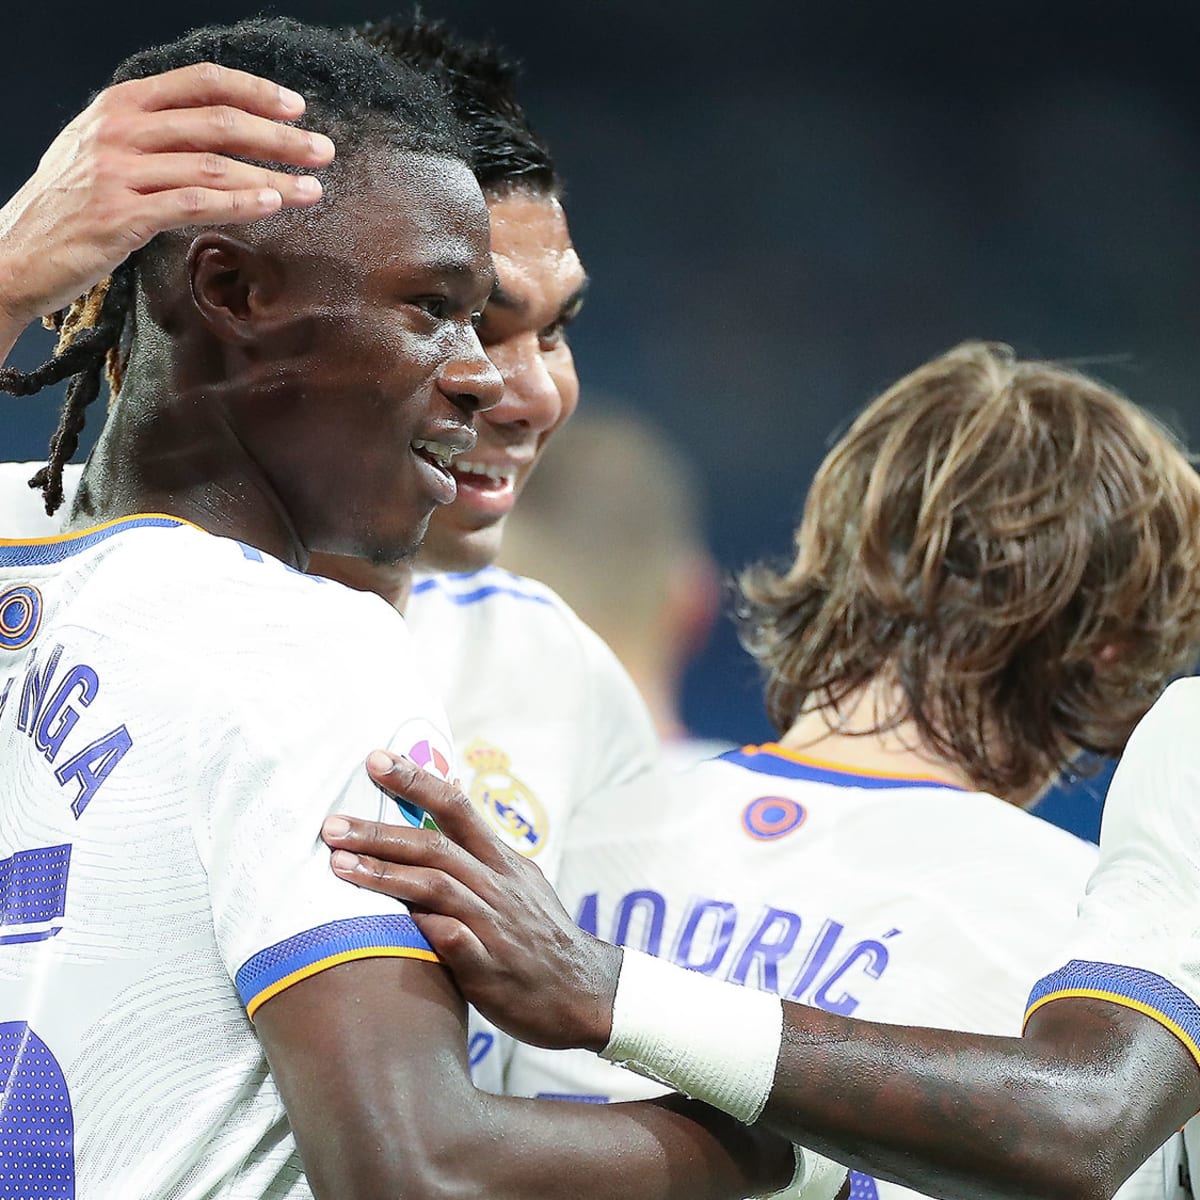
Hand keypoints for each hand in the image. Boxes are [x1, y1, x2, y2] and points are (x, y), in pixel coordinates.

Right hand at [0, 62, 333, 330]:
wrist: (15, 252)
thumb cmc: (69, 207)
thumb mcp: (105, 153)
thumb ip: (156, 138)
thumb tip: (225, 137)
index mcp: (120, 104)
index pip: (200, 82)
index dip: (254, 92)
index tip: (297, 108)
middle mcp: (119, 129)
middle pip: (217, 122)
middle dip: (279, 137)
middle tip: (323, 151)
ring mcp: (117, 171)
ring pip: (212, 164)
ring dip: (272, 175)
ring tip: (313, 188)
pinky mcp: (120, 215)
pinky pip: (193, 204)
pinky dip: (238, 203)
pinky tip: (272, 205)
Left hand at [323, 750, 621, 1052]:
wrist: (583, 991)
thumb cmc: (536, 935)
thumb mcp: (515, 882)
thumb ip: (476, 853)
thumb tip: (438, 812)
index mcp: (501, 859)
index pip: (456, 805)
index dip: (415, 779)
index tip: (375, 759)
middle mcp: (497, 884)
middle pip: (434, 844)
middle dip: (378, 830)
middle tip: (331, 824)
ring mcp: (494, 924)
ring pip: (436, 887)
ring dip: (384, 874)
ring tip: (337, 865)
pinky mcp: (489, 967)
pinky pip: (454, 941)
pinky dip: (425, 927)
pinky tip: (386, 925)